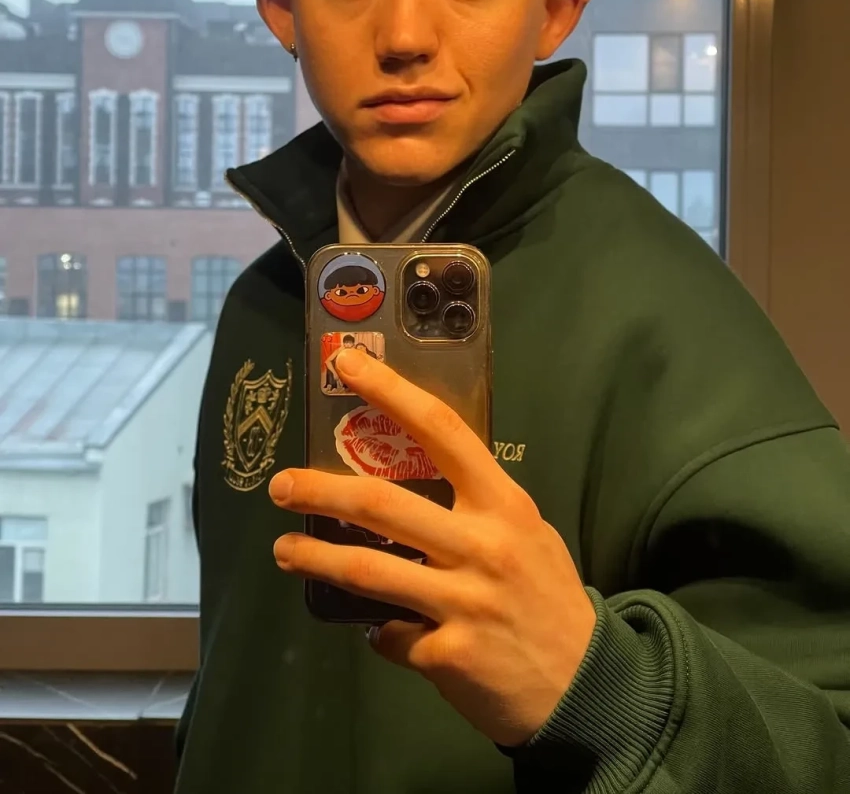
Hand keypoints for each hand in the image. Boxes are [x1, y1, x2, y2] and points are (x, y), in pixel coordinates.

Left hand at [269, 347, 596, 746]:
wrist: (589, 686)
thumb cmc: (549, 598)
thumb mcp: (527, 535)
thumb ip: (476, 511)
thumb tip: (408, 498)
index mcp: (503, 504)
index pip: (442, 431)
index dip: (391, 392)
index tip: (347, 364)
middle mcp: (483, 544)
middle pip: (382, 503)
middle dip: (319, 491)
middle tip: (280, 485)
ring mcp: (464, 601)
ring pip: (369, 570)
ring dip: (316, 558)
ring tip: (283, 550)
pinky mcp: (449, 654)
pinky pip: (391, 635)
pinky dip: (378, 632)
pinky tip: (376, 631)